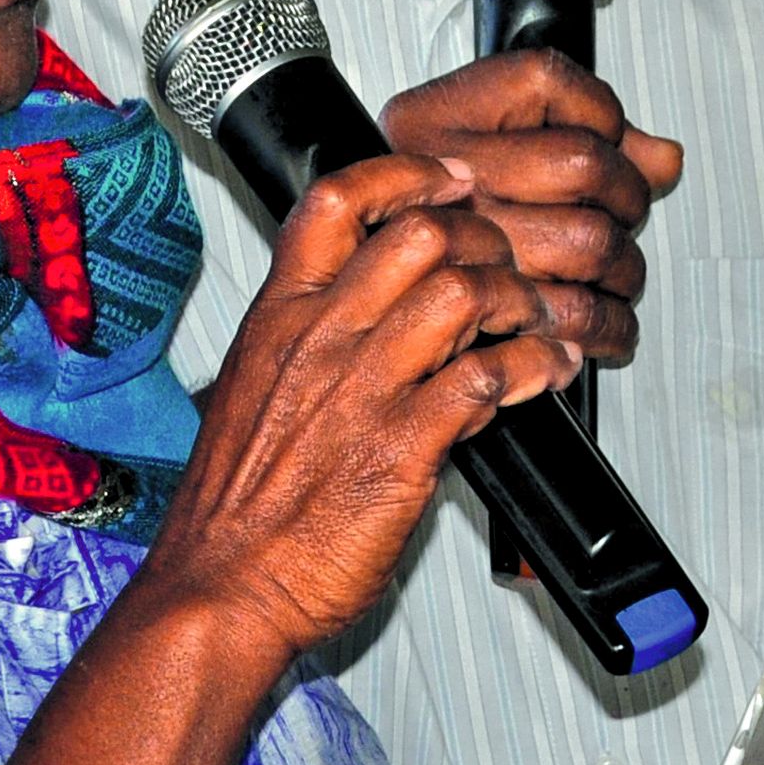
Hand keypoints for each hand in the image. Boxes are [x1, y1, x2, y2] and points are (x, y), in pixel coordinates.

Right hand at [151, 153, 577, 662]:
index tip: (451, 180)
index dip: (408, 173)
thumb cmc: (234, 510)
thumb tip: (369, 316)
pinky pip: (486, 378)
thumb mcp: (254, 394)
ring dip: (517, 299)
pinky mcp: (401, 449)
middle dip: (482, 236)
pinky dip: (532, 366)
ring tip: (533, 320)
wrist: (220, 591)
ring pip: (464, 291)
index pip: (338, 200)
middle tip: (504, 263)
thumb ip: (309, 344)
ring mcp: (362, 391)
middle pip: (420, 232)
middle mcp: (320, 340)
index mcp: (279, 318)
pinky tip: (543, 373)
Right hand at [381, 51, 683, 365]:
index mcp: (430, 120)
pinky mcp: (472, 314)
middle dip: (628, 197)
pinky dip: (607, 328)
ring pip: (587, 241)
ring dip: (624, 270)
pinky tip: (605, 328)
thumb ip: (580, 134)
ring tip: (617, 277)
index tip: (605, 137)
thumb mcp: (476, 150)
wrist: (344, 309)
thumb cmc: (420, 222)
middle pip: (583, 164)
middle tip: (623, 216)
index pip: (545, 82)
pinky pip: (570, 315)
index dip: (598, 111)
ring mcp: (453, 242)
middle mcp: (436, 178)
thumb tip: (662, 159)